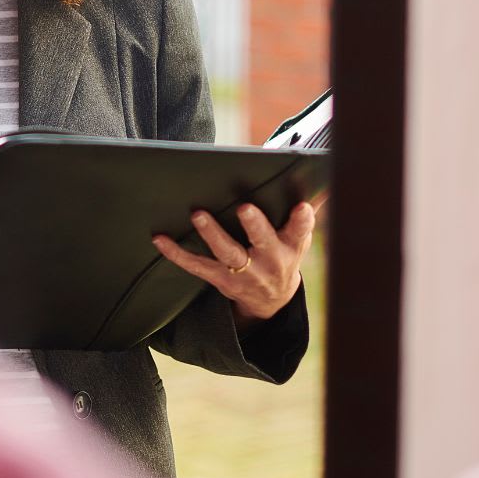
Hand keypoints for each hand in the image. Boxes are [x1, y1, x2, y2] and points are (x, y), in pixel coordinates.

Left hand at [152, 202, 315, 326]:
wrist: (271, 300)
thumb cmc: (284, 252)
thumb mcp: (300, 236)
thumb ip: (305, 209)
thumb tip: (318, 177)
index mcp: (291, 246)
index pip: (300, 231)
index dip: (302, 220)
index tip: (301, 207)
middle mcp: (269, 261)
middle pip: (263, 243)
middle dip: (255, 226)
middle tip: (245, 208)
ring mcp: (243, 272)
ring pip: (228, 254)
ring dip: (213, 234)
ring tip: (199, 215)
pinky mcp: (221, 279)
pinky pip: (197, 266)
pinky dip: (177, 253)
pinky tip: (160, 239)